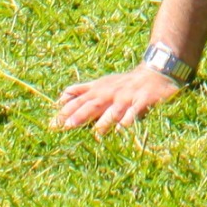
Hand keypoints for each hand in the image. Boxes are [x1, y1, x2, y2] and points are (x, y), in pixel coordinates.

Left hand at [48, 66, 184, 134]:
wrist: (153, 73)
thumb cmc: (123, 83)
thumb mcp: (101, 83)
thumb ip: (82, 91)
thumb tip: (61, 98)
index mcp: (99, 91)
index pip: (79, 101)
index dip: (66, 112)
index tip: (53, 123)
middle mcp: (111, 94)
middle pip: (93, 105)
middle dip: (80, 116)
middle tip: (67, 127)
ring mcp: (127, 98)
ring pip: (114, 110)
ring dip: (105, 121)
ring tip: (96, 133)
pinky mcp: (143, 100)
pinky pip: (135, 111)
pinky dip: (129, 119)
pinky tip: (123, 128)